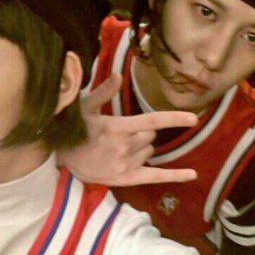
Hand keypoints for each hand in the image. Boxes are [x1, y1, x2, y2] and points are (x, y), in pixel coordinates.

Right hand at [58, 74, 198, 185]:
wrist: (61, 159)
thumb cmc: (75, 130)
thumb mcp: (85, 108)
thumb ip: (104, 92)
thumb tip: (118, 75)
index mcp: (116, 127)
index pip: (152, 121)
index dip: (174, 119)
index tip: (193, 118)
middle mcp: (123, 147)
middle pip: (151, 136)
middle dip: (143, 132)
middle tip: (122, 134)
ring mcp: (125, 164)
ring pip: (150, 151)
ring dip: (142, 147)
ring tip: (119, 148)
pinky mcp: (125, 178)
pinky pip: (155, 176)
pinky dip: (175, 176)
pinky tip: (192, 174)